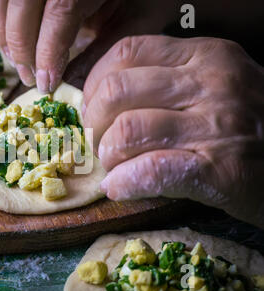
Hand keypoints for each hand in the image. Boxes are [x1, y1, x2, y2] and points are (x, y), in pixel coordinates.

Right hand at [0, 0, 114, 92]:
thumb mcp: (113, 9)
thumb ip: (99, 34)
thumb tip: (71, 74)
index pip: (59, 13)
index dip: (49, 53)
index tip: (47, 83)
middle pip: (21, 14)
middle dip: (24, 54)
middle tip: (31, 80)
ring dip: (5, 42)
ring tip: (20, 64)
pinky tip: (12, 46)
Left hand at [83, 35, 263, 227]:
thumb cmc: (247, 124)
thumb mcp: (214, 83)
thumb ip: (166, 79)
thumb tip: (102, 94)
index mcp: (203, 55)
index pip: (125, 52)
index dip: (94, 82)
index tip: (92, 107)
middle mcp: (209, 84)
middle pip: (116, 92)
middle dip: (94, 123)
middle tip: (100, 141)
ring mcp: (216, 126)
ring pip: (126, 132)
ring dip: (108, 156)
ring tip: (114, 167)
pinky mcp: (219, 171)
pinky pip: (149, 172)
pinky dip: (124, 183)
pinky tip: (121, 188)